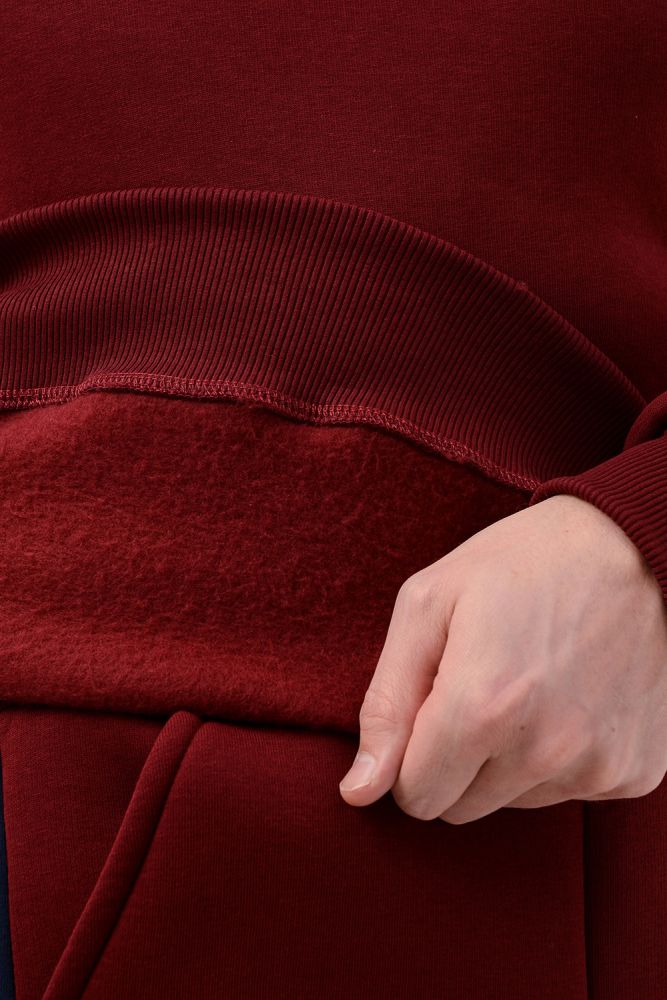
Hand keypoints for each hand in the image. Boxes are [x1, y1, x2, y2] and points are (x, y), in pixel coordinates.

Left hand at [338, 494, 666, 823]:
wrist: (636, 546)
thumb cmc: (520, 565)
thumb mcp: (430, 604)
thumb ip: (386, 704)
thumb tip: (358, 791)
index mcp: (482, 707)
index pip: (414, 796)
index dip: (410, 754)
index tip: (431, 706)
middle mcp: (544, 751)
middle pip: (459, 807)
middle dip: (453, 760)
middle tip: (481, 686)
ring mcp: (596, 767)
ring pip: (510, 803)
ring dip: (505, 760)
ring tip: (529, 684)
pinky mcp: (633, 772)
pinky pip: (567, 794)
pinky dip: (558, 759)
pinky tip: (570, 697)